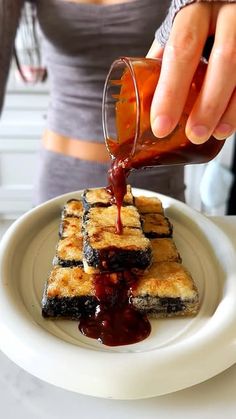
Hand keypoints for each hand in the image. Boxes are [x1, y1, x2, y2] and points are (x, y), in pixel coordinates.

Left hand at [147, 2, 235, 143]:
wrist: (227, 0)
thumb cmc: (200, 17)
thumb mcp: (181, 28)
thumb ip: (166, 55)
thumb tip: (143, 96)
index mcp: (196, 11)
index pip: (182, 49)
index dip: (171, 91)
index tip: (161, 125)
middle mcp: (228, 15)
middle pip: (224, 58)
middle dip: (208, 103)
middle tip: (194, 134)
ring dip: (228, 109)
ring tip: (213, 133)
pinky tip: (227, 125)